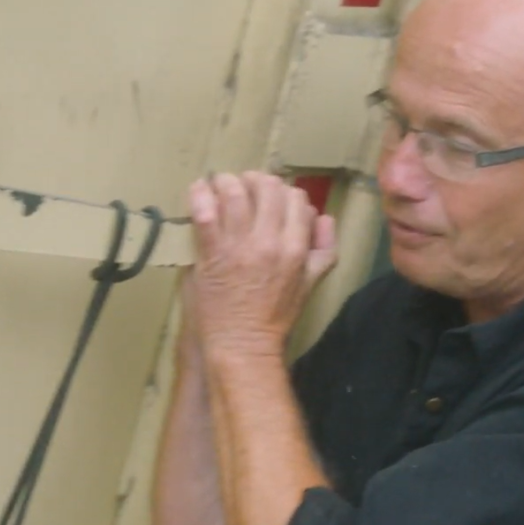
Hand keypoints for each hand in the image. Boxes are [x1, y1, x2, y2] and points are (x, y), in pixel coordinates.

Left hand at [185, 171, 336, 356]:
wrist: (244, 344)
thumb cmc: (275, 317)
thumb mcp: (310, 284)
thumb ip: (323, 250)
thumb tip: (325, 217)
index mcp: (295, 248)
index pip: (296, 199)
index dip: (284, 192)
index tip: (271, 197)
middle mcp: (270, 242)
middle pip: (267, 189)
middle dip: (256, 180)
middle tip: (244, 185)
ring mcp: (240, 247)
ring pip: (236, 193)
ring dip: (227, 181)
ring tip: (220, 184)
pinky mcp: (212, 255)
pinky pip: (205, 214)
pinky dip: (200, 195)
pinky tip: (198, 189)